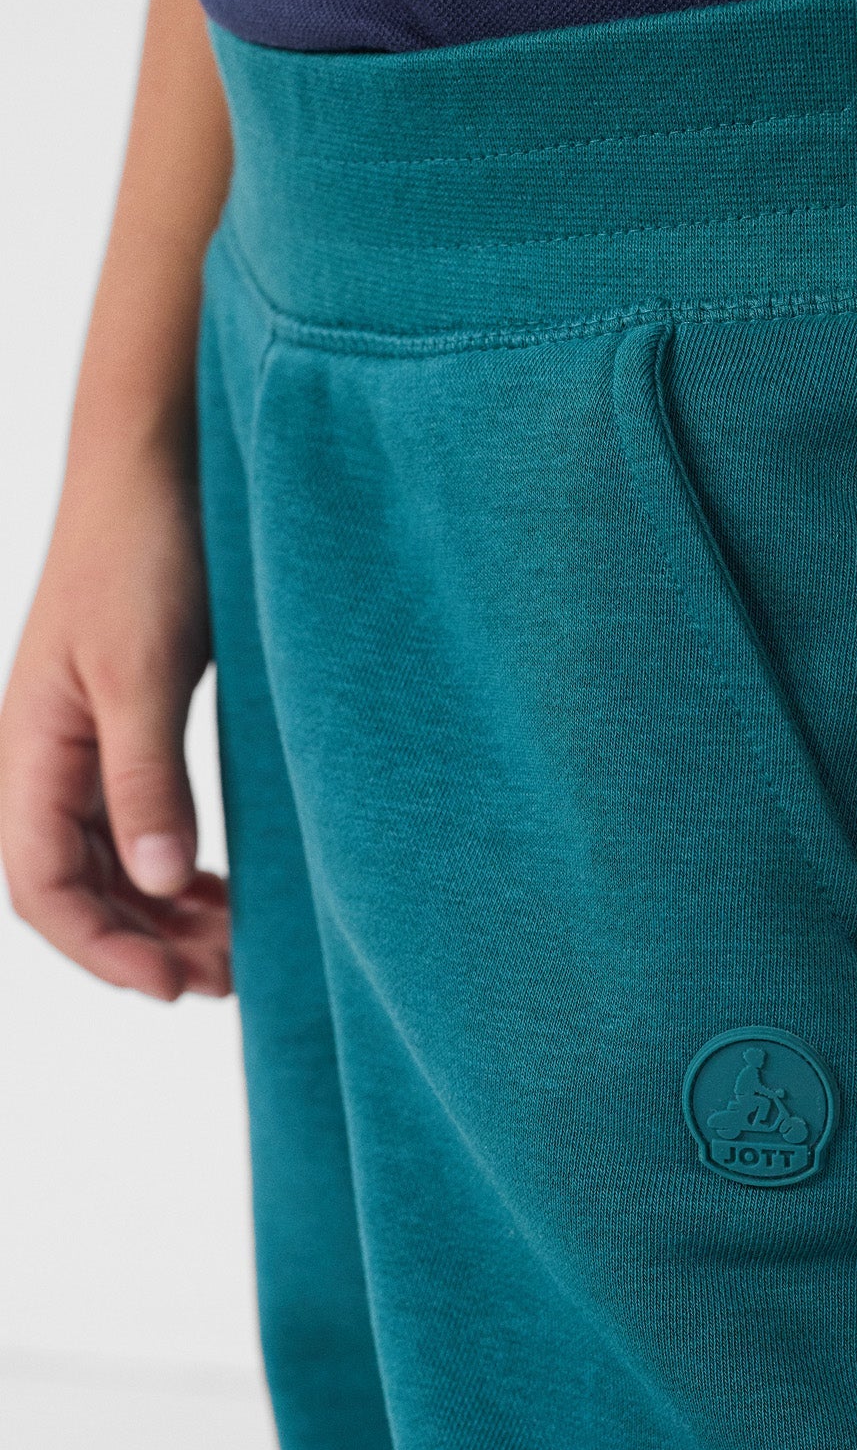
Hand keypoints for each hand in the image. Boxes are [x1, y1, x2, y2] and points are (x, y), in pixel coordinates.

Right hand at [0, 435, 229, 1000]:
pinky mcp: (128, 722)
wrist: (161, 461)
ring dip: (161, 913)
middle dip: (140, 942)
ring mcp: (84, 740)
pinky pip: (136, 822)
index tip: (175, 988)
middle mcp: (47, 754)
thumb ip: (146, 779)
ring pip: (110, 860)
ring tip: (233, 951)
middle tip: (225, 980)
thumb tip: (157, 886)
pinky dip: (173, 867)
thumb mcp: (145, 673)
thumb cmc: (143, 552)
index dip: (102, 948)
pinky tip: (221, 889)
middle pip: (76, 885)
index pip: (42, 885)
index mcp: (30, 748)